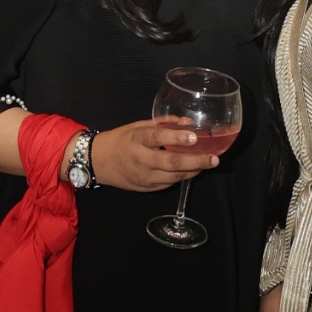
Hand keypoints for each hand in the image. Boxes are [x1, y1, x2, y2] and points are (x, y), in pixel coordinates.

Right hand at [91, 117, 217, 191]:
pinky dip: (182, 176)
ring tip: (209, 163)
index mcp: (136, 140)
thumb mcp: (138, 126)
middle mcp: (140, 160)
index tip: (194, 137)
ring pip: (173, 177)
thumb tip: (188, 122)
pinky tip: (193, 170)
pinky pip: (168, 184)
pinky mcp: (146, 188)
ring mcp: (143, 177)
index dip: (176, 138)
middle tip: (214, 159)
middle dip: (195, 161)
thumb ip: (163, 124)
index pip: (157, 138)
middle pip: (171, 163)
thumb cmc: (120, 139)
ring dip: (193, 170)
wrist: (97, 162)